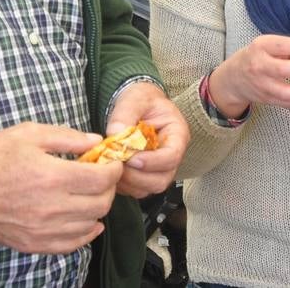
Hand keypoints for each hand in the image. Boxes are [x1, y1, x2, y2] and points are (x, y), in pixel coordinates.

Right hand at [0, 122, 122, 254]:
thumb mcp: (29, 133)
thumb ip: (67, 137)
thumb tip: (97, 142)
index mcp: (52, 177)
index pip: (102, 179)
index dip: (114, 169)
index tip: (112, 162)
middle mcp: (51, 208)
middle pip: (100, 204)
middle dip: (109, 188)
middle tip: (102, 177)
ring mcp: (41, 230)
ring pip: (89, 226)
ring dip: (98, 210)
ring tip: (91, 195)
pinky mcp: (32, 244)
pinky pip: (70, 246)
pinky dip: (85, 235)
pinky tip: (86, 223)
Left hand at [105, 82, 188, 197]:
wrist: (137, 105)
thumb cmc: (141, 100)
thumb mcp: (135, 99)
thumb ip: (125, 114)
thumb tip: (115, 133)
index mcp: (177, 134)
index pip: (172, 156)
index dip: (152, 161)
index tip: (131, 158)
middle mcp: (171, 155)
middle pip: (162, 179)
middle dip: (137, 175)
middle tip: (118, 162)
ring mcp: (159, 168)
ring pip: (149, 188)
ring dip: (128, 182)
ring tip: (113, 164)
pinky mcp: (145, 175)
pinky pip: (137, 190)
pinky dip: (123, 185)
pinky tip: (112, 169)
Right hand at [208, 34, 289, 118]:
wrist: (234, 78)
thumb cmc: (259, 56)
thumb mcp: (275, 44)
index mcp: (262, 47)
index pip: (281, 46)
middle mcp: (260, 66)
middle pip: (283, 70)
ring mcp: (263, 86)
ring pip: (286, 93)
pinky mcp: (269, 100)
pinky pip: (289, 104)